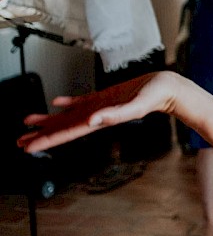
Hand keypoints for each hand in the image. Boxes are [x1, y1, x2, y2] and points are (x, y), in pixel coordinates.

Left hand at [18, 72, 178, 153]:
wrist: (169, 88)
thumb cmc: (157, 96)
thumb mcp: (137, 105)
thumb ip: (115, 114)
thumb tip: (92, 120)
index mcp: (101, 119)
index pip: (67, 133)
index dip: (47, 140)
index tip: (28, 147)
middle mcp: (97, 115)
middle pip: (64, 128)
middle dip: (42, 134)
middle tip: (20, 141)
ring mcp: (101, 106)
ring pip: (69, 116)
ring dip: (50, 120)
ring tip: (30, 123)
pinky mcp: (106, 96)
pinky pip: (82, 102)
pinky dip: (67, 103)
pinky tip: (57, 102)